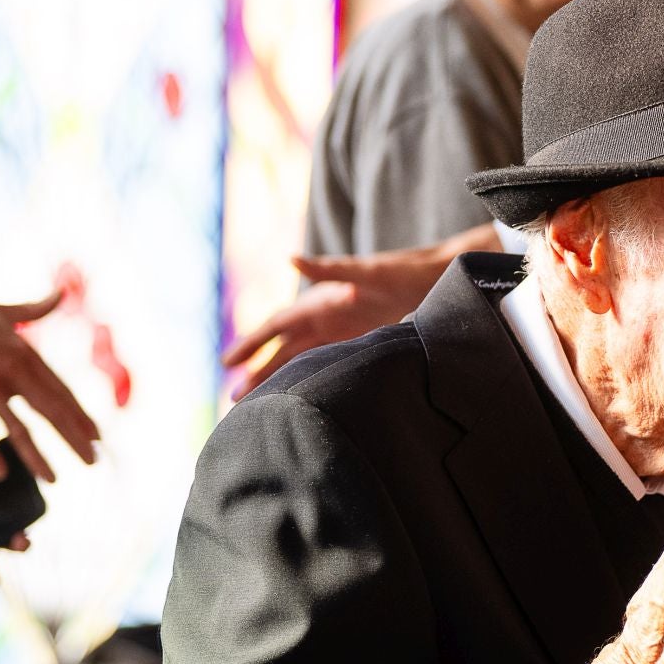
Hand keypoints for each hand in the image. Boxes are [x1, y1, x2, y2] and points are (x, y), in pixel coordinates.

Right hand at [0, 289, 100, 481]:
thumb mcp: (3, 311)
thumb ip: (36, 309)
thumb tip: (63, 291)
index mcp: (24, 355)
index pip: (60, 391)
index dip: (80, 415)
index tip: (98, 437)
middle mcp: (10, 372)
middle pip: (49, 411)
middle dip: (73, 438)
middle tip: (93, 462)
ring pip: (16, 427)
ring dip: (36, 456)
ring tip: (53, 480)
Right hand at [223, 253, 430, 399]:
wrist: (435, 278)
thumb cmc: (402, 270)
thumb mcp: (368, 271)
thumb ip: (332, 268)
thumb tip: (292, 258)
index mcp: (321, 300)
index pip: (278, 324)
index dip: (252, 343)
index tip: (228, 362)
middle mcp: (326, 316)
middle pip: (284, 348)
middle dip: (259, 371)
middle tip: (235, 398)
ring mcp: (341, 330)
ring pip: (302, 358)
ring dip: (280, 379)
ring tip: (259, 404)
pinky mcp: (360, 341)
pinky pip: (327, 363)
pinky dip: (310, 379)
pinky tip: (303, 397)